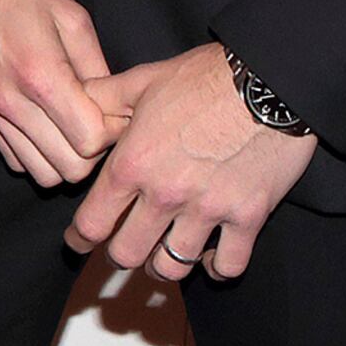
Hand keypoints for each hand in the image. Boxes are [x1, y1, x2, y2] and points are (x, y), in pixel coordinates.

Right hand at [0, 0, 122, 187]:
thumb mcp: (72, 16)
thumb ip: (97, 68)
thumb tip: (116, 107)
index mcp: (41, 75)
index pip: (90, 141)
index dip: (113, 131)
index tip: (116, 112)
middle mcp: (12, 101)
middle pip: (69, 168)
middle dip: (93, 152)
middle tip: (99, 122)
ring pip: (42, 173)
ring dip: (65, 159)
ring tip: (74, 128)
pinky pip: (16, 159)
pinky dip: (37, 155)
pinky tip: (48, 128)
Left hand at [62, 45, 316, 281]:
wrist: (269, 80)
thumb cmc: (206, 77)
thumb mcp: (144, 79)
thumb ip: (104, 97)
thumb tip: (76, 103)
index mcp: (134, 163)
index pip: (92, 222)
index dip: (79, 238)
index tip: (78, 242)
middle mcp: (166, 194)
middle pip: (126, 254)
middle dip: (119, 256)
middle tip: (122, 250)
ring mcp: (208, 209)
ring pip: (172, 268)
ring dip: (163, 267)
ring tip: (161, 258)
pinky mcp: (249, 216)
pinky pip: (228, 265)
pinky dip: (216, 268)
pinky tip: (209, 256)